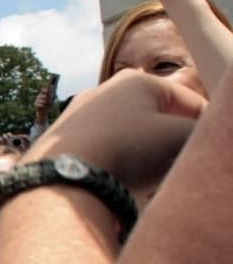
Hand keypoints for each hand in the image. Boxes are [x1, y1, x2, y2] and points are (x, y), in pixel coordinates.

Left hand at [24, 71, 202, 192]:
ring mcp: (79, 115)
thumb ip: (198, 132)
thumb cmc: (124, 150)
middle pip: (157, 120)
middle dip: (170, 144)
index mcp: (139, 81)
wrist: (61, 178)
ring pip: (130, 136)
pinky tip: (115, 182)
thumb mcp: (178, 139)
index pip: (190, 104)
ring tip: (143, 179)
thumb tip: (191, 137)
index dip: (202, 130)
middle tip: (170, 167)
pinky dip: (115, 164)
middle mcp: (105, 91)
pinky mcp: (63, 140)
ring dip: (144, 158)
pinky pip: (103, 150)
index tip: (196, 154)